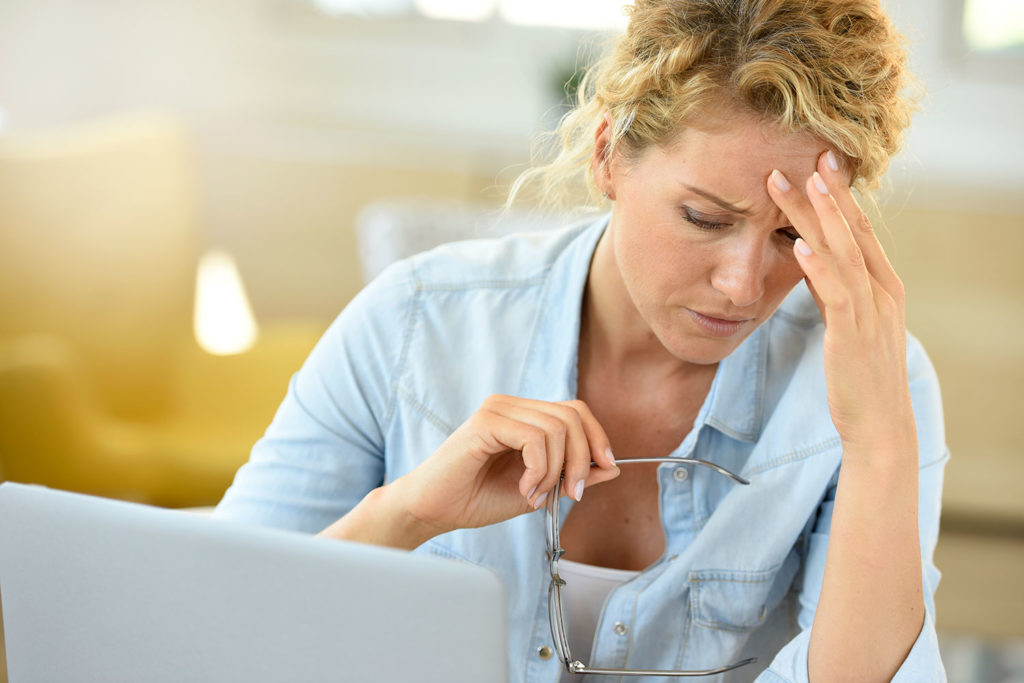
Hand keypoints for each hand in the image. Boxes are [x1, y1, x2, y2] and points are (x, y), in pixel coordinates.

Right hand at [391, 394, 619, 537]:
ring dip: (556, 471)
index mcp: (523, 415)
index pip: (575, 410)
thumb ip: (572, 476)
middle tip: (569, 494)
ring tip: (535, 494)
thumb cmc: (477, 499)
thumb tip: (612, 467)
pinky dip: (540, 469)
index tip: (605, 469)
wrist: (434, 510)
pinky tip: (525, 488)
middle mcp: (511, 404)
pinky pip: (535, 438)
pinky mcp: (486, 421)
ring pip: (557, 428)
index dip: (597, 437)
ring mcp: (497, 409)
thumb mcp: (539, 489)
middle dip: (582, 459)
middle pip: (572, 416)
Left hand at [767, 151, 915, 451]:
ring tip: (803, 183)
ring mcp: (869, 311)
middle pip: (851, 232)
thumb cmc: (859, 374)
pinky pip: (836, 293)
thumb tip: (807, 254)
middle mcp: (880, 291)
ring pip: (844, 253)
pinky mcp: (851, 334)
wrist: (879, 424)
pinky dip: (818, 267)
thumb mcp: (845, 320)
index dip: (841, 196)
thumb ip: (830, 286)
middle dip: (830, 193)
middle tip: (808, 156)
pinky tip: (799, 245)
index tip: (820, 163)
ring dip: (822, 216)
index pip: (858, 231)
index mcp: (881, 285)